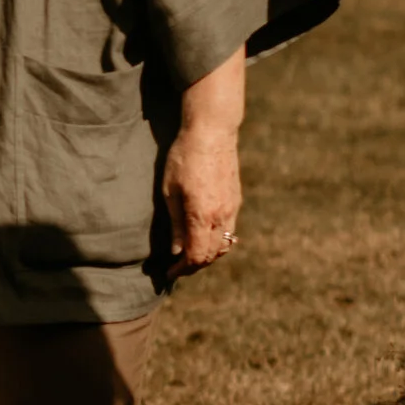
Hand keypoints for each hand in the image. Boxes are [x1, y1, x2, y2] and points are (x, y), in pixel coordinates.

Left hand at [161, 117, 242, 273]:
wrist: (213, 132)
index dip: (182, 269)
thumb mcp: (170, 191)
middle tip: (177, 267)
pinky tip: (203, 236)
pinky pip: (229, 230)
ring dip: (207, 254)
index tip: (169, 272)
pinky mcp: (236, 200)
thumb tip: (178, 251)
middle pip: (212, 255)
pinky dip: (217, 241)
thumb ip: (176, 224)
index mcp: (203, 216)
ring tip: (189, 254)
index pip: (196, 256)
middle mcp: (222, 216)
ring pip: (224, 244)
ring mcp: (232, 208)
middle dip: (194, 266)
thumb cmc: (184, 158)